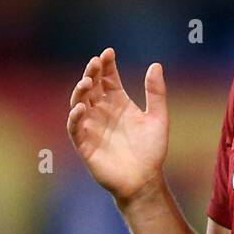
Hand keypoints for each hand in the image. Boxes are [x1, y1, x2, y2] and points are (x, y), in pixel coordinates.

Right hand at [67, 48, 167, 205]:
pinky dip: (75, 117)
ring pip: (80, 103)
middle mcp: (102, 111)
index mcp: (119, 102)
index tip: (109, 52)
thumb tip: (155, 64)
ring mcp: (92, 126)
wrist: (145, 180)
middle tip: (96, 63)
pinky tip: (81, 108)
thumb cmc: (152, 150)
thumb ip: (156, 93)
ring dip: (81, 91)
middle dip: (92, 73)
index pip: (108, 78)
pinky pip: (75, 128)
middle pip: (92, 87)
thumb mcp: (158, 118)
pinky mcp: (85, 144)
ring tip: (87, 81)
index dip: (107, 65)